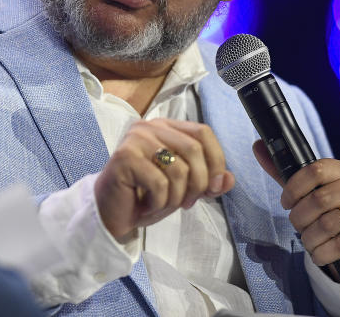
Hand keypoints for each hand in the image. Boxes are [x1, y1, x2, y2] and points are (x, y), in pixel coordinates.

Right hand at [94, 119, 234, 239]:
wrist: (110, 213)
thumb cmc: (146, 196)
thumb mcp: (184, 189)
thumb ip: (208, 181)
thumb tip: (229, 180)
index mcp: (167, 127)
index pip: (203, 133)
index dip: (216, 160)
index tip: (215, 187)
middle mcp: (151, 126)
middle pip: (194, 149)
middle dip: (199, 183)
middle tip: (188, 203)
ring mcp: (136, 139)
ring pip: (179, 169)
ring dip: (177, 197)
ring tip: (162, 204)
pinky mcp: (125, 157)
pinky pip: (159, 183)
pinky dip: (159, 202)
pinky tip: (146, 204)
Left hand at [253, 140, 339, 289]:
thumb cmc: (337, 211)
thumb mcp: (314, 191)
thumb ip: (286, 174)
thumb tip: (257, 146)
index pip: (316, 170)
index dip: (294, 188)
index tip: (286, 203)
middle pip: (320, 199)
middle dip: (300, 218)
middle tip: (297, 226)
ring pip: (329, 224)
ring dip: (310, 238)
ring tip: (308, 242)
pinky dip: (323, 253)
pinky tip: (319, 254)